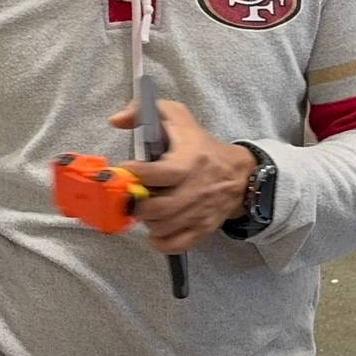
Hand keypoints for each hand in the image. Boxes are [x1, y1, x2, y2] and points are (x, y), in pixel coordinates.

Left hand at [110, 98, 254, 254]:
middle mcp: (193, 190)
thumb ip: (143, 111)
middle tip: (130, 196)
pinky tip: (156, 229)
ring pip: (162, 227)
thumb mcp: (177, 117)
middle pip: (155, 208)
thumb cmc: (201, 145)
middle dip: (135, 204)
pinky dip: (160, 241)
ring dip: (146, 221)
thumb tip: (116, 120)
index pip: (153, 174)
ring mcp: (199, 212)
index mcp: (186, 162)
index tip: (124, 170)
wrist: (239, 172)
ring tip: (145, 208)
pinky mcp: (203, 228)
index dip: (133, 174)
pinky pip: (176, 244)